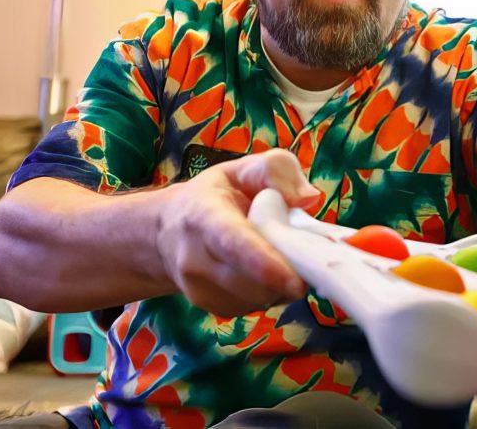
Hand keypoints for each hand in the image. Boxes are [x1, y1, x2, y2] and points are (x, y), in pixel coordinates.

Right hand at [154, 148, 318, 315]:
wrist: (168, 230)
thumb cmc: (217, 194)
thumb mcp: (243, 168)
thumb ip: (276, 171)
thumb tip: (308, 198)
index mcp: (203, 216)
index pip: (233, 245)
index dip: (265, 265)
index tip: (296, 283)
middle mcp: (194, 259)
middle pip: (250, 282)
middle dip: (288, 274)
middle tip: (308, 253)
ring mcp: (199, 289)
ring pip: (256, 299)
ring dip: (281, 285)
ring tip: (283, 256)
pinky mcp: (211, 308)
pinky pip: (253, 307)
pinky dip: (271, 293)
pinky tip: (269, 272)